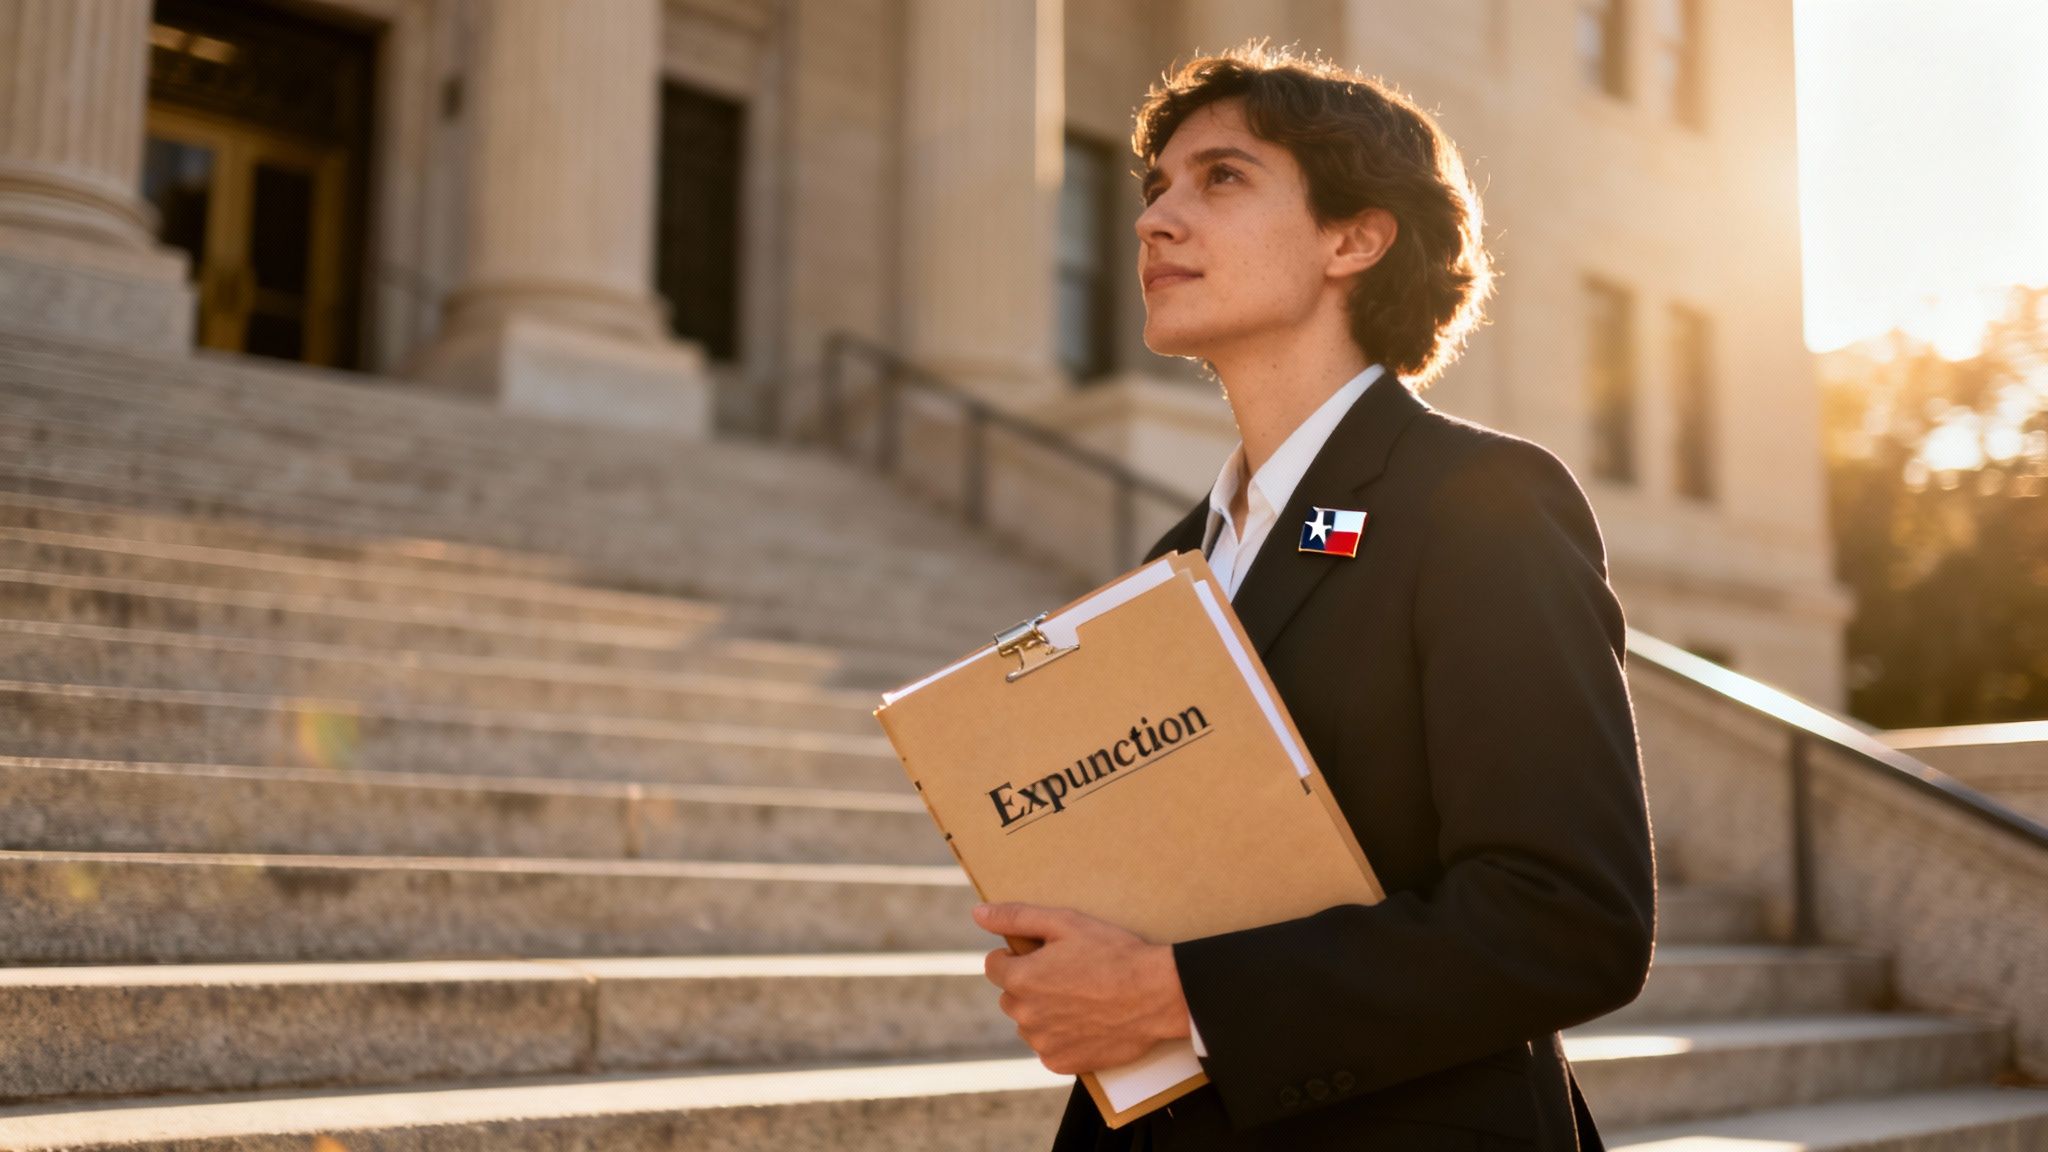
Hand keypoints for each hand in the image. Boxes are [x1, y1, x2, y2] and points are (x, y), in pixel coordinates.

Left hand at [973, 901, 1191, 1074]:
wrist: (1156, 995)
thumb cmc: (1113, 953)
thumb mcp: (1066, 922)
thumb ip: (1016, 917)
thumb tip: (978, 912)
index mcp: (1021, 978)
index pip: (994, 966)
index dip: (1016, 957)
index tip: (1043, 955)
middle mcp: (1025, 1015)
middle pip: (1011, 996)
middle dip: (1030, 984)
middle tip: (1068, 975)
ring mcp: (1042, 1043)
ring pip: (1029, 1023)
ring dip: (1044, 1012)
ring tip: (1081, 998)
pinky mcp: (1061, 1063)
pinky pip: (1048, 1048)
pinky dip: (1061, 1037)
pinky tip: (1086, 1021)